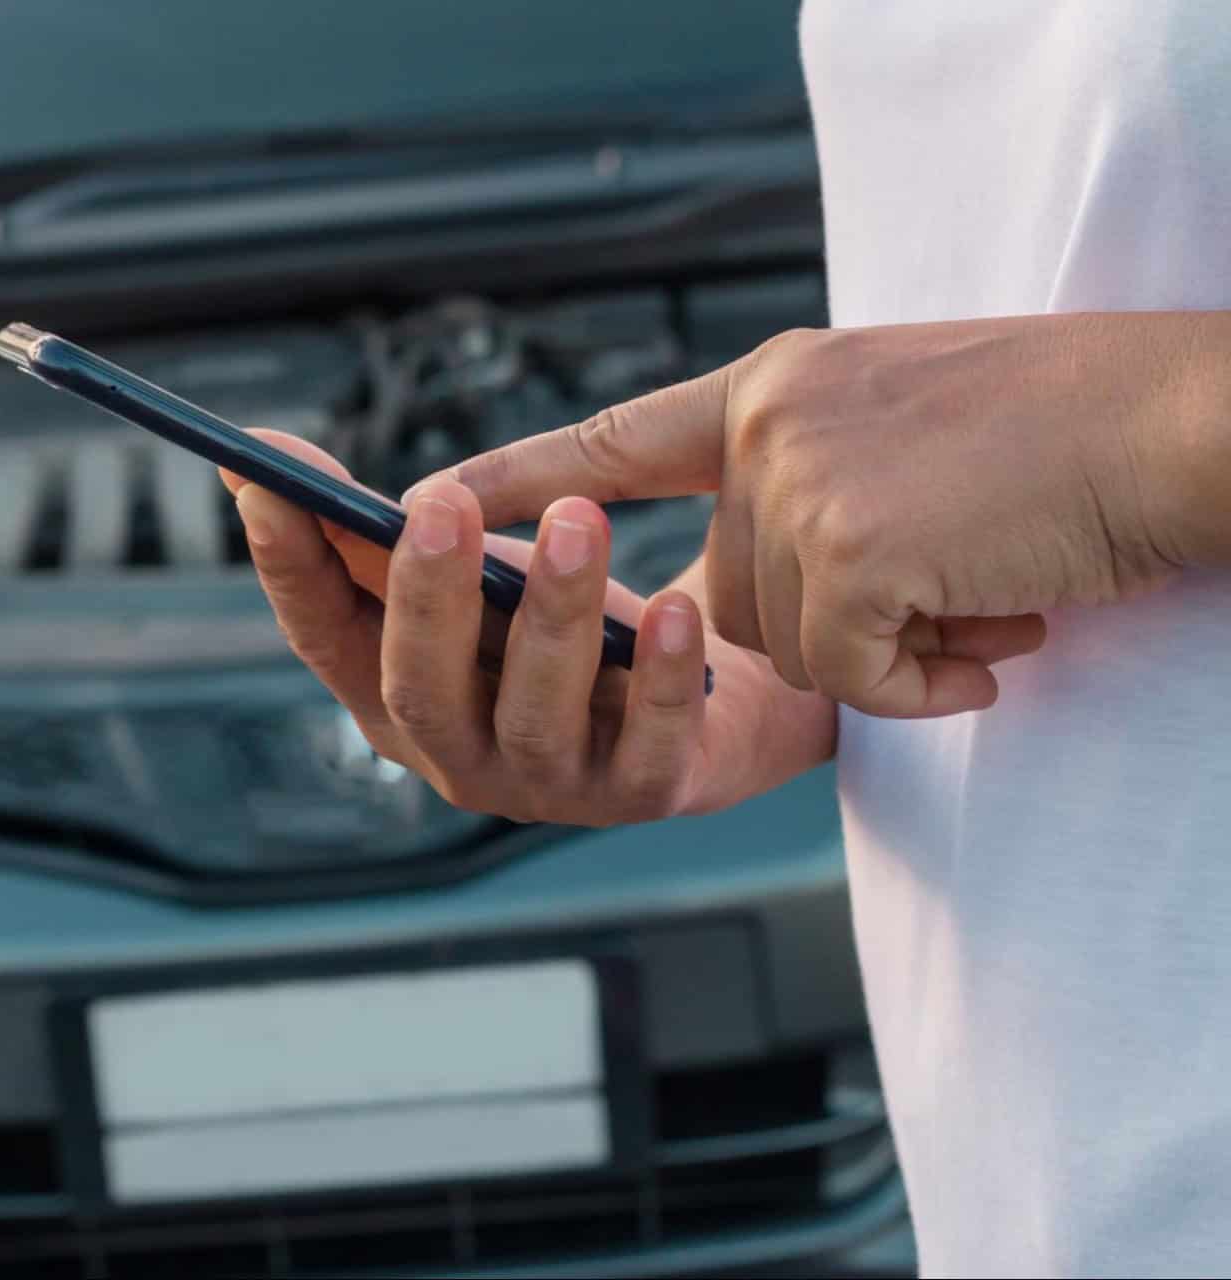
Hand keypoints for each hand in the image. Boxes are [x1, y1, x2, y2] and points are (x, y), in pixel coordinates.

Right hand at [222, 433, 839, 822]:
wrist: (719, 694)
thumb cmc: (568, 626)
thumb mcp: (476, 573)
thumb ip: (391, 534)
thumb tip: (261, 461)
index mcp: (396, 695)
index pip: (321, 636)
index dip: (287, 564)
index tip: (261, 479)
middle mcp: (455, 755)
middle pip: (417, 688)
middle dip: (424, 595)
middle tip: (441, 504)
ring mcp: (546, 786)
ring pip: (533, 712)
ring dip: (551, 615)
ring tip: (576, 520)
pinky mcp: (644, 792)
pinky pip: (650, 738)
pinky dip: (658, 674)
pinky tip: (671, 610)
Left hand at [445, 314, 1191, 716]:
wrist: (1189, 424)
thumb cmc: (1070, 435)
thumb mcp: (903, 432)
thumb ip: (804, 484)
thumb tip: (740, 588)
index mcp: (776, 384)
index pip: (614, 438)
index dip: (517, 480)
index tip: (422, 507)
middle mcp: (770, 421)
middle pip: (731, 591)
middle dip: (826, 624)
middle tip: (945, 588)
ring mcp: (802, 481)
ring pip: (787, 642)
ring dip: (893, 651)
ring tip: (990, 592)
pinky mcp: (848, 552)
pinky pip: (847, 675)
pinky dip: (925, 682)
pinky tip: (997, 628)